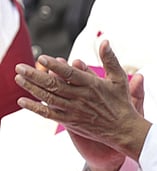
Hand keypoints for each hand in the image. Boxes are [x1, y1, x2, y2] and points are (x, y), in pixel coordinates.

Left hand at [16, 41, 150, 162]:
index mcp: (92, 85)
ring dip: (31, 88)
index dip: (55, 66)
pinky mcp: (69, 121)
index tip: (42, 58)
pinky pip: (48, 114)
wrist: (122, 129)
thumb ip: (110, 59)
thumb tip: (104, 41)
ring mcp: (74, 110)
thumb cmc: (121, 101)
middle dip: (35, 75)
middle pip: (53, 85)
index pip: (69, 73)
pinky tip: (22, 101)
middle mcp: (81, 97)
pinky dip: (34, 108)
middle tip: (19, 67)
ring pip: (48, 98)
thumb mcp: (119, 78)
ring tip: (19, 78)